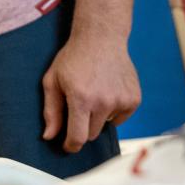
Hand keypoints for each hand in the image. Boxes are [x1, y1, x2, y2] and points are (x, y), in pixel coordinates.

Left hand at [42, 32, 139, 152]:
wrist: (101, 39)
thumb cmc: (72, 59)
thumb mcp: (52, 81)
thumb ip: (51, 111)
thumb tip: (49, 137)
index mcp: (81, 99)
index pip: (78, 137)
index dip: (70, 146)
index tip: (67, 146)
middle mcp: (104, 102)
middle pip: (91, 134)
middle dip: (82, 126)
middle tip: (77, 107)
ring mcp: (122, 101)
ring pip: (105, 125)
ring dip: (97, 117)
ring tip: (92, 94)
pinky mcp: (134, 99)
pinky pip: (120, 118)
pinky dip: (112, 111)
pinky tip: (106, 91)